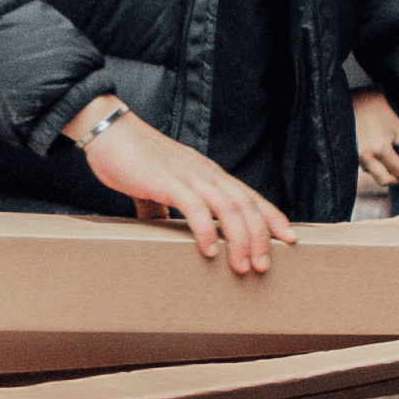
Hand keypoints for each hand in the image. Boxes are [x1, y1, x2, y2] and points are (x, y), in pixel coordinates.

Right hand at [83, 107, 289, 274]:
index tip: (290, 238)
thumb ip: (167, 205)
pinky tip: (209, 251)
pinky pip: (194, 207)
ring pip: (228, 207)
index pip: (249, 195)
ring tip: (243, 266)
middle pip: (246, 204)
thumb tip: (161, 227)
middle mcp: (205, 173)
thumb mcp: (161, 185)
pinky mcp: (166, 181)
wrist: (109, 131)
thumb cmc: (133, 158)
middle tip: (264, 266)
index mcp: (208, 173)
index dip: (272, 217)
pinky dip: (206, 230)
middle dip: (261, 237)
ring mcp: (187, 175)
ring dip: (239, 239)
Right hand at [350, 89, 398, 194]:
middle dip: (397, 179)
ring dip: (385, 170)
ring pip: (374, 174)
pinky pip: (365, 166)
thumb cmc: (382, 114)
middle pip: (385, 180)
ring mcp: (356, 156)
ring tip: (390, 154)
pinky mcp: (350, 154)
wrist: (358, 101)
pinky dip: (374, 164)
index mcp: (381, 149)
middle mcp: (366, 156)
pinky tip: (377, 151)